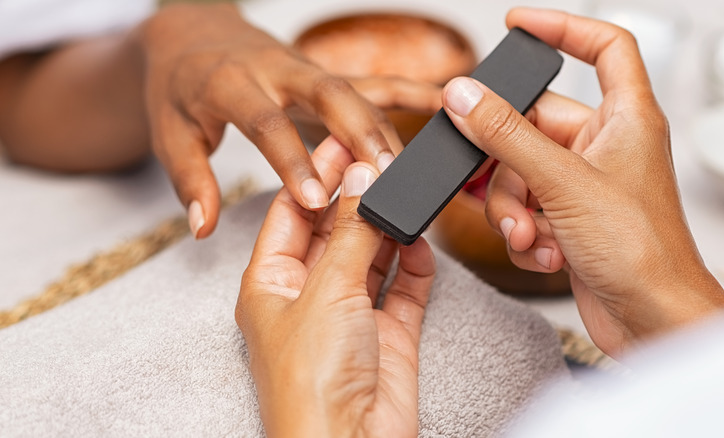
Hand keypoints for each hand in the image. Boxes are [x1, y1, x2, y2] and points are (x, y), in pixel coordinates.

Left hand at [139, 3, 439, 237]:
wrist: (192, 34)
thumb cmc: (180, 89)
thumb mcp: (170, 135)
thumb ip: (190, 180)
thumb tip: (203, 226)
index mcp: (230, 84)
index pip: (267, 124)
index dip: (292, 161)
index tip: (315, 200)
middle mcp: (275, 71)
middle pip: (326, 95)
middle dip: (359, 134)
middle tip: (385, 174)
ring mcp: (306, 69)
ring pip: (355, 92)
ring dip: (385, 128)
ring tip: (411, 170)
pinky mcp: (325, 73)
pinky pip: (371, 80)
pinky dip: (407, 90)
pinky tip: (440, 101)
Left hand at [235, 136, 434, 436]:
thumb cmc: (312, 383)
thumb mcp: (327, 290)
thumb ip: (352, 232)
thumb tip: (363, 177)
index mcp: (271, 284)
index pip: (291, 212)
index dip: (315, 176)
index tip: (343, 141)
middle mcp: (309, 296)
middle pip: (334, 230)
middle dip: (358, 196)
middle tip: (384, 157)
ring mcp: (351, 314)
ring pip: (372, 254)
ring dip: (389, 226)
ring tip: (405, 190)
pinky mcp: (388, 333)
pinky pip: (404, 286)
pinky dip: (414, 263)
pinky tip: (420, 241)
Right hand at [442, 8, 723, 355]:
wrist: (652, 322)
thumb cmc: (643, 253)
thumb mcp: (563, 182)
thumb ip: (507, 136)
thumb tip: (465, 97)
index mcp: (625, 118)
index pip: (604, 48)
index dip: (563, 28)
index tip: (519, 25)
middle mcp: (604, 147)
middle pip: (532, 127)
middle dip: (508, 167)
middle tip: (502, 186)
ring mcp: (583, 186)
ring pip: (519, 174)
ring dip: (513, 209)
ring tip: (531, 235)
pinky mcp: (568, 221)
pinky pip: (525, 209)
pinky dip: (525, 233)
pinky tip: (546, 253)